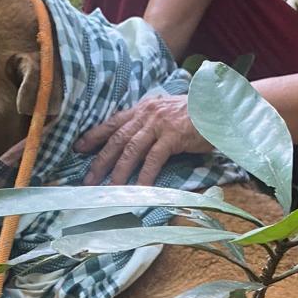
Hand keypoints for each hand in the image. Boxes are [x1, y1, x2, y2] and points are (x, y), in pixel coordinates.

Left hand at [75, 92, 211, 185]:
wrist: (219, 107)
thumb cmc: (194, 115)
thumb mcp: (166, 115)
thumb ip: (149, 125)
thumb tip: (134, 141)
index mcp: (143, 109)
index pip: (113, 123)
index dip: (94, 135)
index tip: (78, 148)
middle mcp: (146, 114)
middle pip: (117, 139)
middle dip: (100, 160)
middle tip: (88, 179)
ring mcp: (159, 124)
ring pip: (131, 150)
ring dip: (118, 171)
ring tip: (108, 189)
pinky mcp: (172, 136)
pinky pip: (153, 159)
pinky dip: (144, 176)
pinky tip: (138, 190)